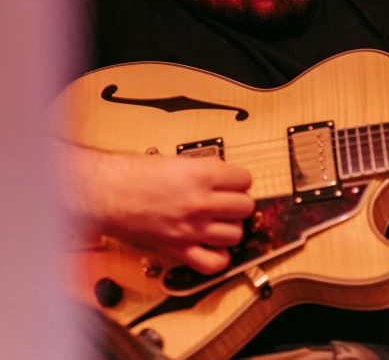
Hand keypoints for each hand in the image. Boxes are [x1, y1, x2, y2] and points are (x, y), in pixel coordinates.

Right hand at [100, 153, 254, 275]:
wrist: (106, 193)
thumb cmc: (132, 174)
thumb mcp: (175, 160)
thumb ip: (201, 171)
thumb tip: (220, 178)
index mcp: (201, 174)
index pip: (244, 179)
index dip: (240, 180)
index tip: (234, 182)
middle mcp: (201, 202)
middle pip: (245, 207)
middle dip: (238, 203)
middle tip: (228, 201)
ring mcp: (192, 229)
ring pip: (235, 234)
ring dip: (230, 228)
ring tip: (219, 222)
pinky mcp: (179, 249)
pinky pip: (214, 263)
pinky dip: (219, 258)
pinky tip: (213, 247)